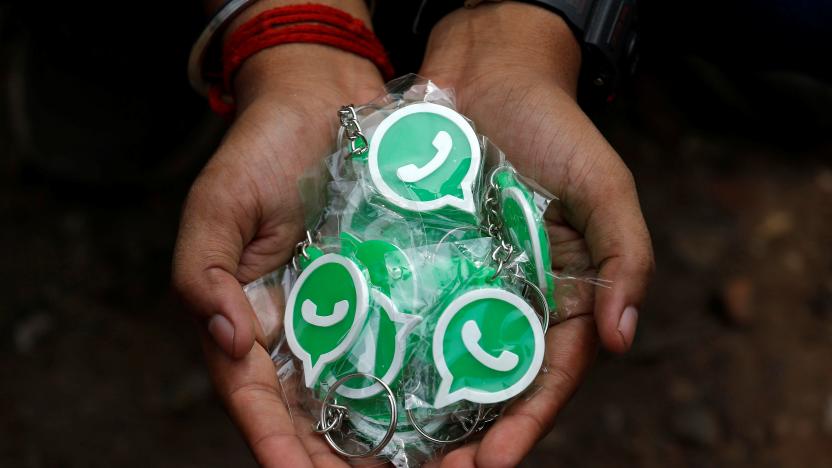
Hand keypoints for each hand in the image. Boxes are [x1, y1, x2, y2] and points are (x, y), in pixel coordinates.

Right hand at [172, 3, 383, 461]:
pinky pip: (403, 345)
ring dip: (385, 439)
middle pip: (313, 415)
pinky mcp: (390, 291)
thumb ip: (202, 272)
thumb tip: (227, 340)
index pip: (255, 398)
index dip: (276, 443)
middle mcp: (301, 329)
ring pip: (362, 392)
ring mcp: (349, 313)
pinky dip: (420, 384)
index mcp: (249, 319)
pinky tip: (450, 412)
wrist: (322, 99)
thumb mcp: (218, 204)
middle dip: (337, 460)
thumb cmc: (261, 149)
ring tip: (426, 467)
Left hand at [420, 4, 653, 465]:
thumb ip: (626, 259)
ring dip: (428, 413)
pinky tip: (366, 388)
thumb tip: (624, 339)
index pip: (548, 377)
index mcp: (564, 298)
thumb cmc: (554, 129)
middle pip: (494, 385)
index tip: (492, 464)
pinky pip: (409, 314)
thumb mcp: (604, 188)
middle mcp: (513, 301)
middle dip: (472, 438)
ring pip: (448, 361)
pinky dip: (395, 354)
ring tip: (395, 457)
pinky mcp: (424, 261)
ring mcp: (466, 284)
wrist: (489, 74)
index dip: (525, 425)